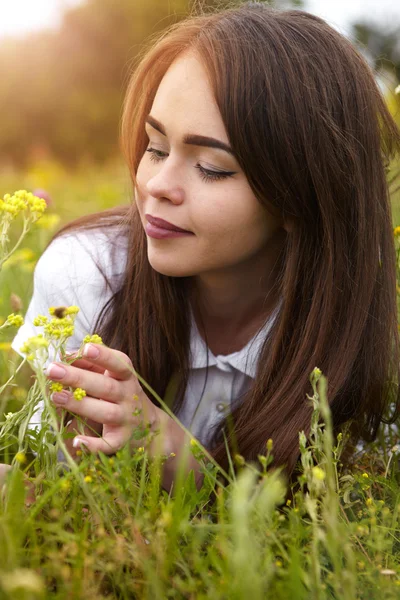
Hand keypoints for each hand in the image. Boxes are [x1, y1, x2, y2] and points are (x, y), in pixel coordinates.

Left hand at [46, 343, 163, 454]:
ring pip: (105, 412)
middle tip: (53, 370)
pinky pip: (108, 444)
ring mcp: (126, 418)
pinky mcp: (122, 440)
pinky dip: (94, 445)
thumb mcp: (112, 375)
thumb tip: (65, 356)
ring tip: (56, 397)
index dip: (104, 356)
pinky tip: (77, 441)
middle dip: (78, 378)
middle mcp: (129, 396)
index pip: (118, 363)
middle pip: (106, 387)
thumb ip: (90, 363)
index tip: (87, 349)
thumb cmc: (121, 393)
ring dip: (81, 405)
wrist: (149, 425)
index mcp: (126, 377)